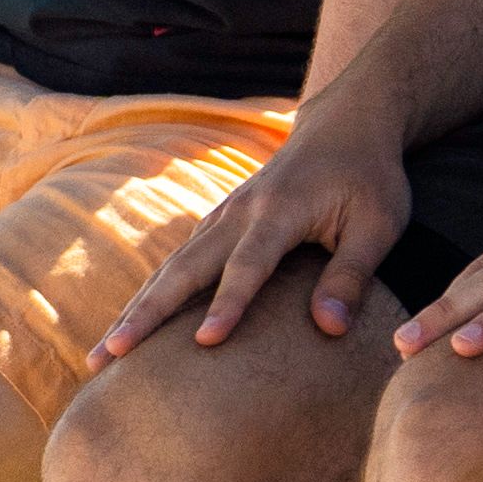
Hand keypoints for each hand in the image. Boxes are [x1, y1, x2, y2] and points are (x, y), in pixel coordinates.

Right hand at [100, 118, 413, 353]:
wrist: (345, 123)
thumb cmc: (369, 177)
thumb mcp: (379, 223)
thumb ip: (352, 273)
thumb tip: (330, 329)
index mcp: (279, 210)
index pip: (249, 264)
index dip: (228, 304)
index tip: (204, 343)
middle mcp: (239, 212)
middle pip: (184, 268)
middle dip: (145, 314)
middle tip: (108, 357)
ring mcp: (223, 215)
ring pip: (170, 268)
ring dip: (136, 310)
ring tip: (103, 355)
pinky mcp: (219, 223)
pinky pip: (178, 263)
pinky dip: (151, 296)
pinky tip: (132, 328)